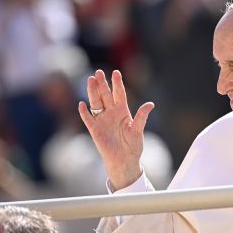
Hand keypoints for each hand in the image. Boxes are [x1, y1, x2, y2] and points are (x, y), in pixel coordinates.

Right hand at [78, 70, 153, 189]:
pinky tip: (81, 104)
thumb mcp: (138, 130)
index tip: (116, 72)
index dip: (117, 83)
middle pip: (105, 95)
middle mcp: (111, 113)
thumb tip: (150, 104)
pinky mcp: (95, 130)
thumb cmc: (133, 146)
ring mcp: (102, 120)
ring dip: (92, 92)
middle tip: (99, 72)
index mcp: (123, 111)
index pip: (119, 94)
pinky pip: (88, 119)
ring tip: (90, 80)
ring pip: (96, 103)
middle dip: (102, 84)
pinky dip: (84, 112)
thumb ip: (141, 117)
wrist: (124, 160)